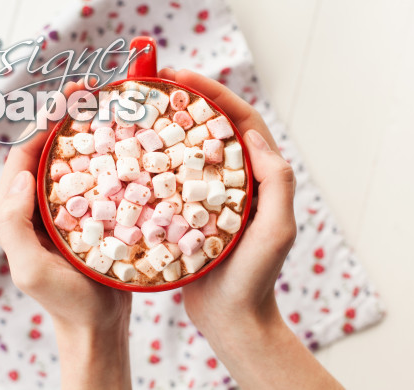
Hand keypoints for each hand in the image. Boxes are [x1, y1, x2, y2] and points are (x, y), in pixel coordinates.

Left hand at [0, 81, 131, 389]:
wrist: (98, 325)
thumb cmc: (65, 302)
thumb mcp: (30, 270)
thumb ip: (13, 224)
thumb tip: (22, 175)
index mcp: (14, 212)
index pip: (24, 155)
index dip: (44, 121)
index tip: (70, 96)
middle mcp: (35, 205)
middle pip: (48, 150)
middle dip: (67, 117)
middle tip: (93, 91)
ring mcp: (62, 209)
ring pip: (72, 161)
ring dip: (88, 133)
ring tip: (111, 108)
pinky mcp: (86, 215)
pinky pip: (92, 179)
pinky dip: (106, 158)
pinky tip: (126, 145)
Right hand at [159, 69, 341, 389]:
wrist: (231, 319)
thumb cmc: (255, 279)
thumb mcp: (276, 230)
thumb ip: (276, 182)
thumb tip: (254, 135)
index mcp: (261, 179)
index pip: (242, 122)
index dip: (216, 95)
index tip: (183, 77)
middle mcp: (237, 182)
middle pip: (214, 129)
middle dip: (189, 101)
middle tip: (157, 84)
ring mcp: (212, 197)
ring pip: (192, 151)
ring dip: (172, 127)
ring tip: (144, 110)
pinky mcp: (190, 213)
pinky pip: (175, 180)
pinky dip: (160, 163)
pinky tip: (137, 156)